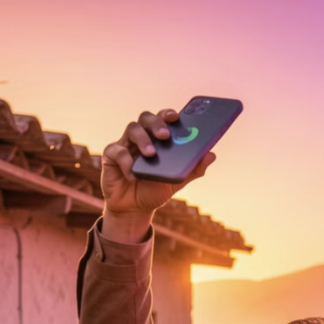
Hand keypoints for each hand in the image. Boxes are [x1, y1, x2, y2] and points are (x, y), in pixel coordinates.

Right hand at [101, 109, 215, 243]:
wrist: (134, 209)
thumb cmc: (154, 191)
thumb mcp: (176, 182)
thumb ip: (192, 169)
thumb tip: (212, 155)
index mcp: (157, 139)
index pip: (163, 119)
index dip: (168, 114)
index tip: (176, 117)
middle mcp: (141, 137)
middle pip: (146, 118)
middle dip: (156, 123)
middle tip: (165, 135)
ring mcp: (125, 145)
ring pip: (132, 129)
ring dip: (143, 139)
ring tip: (151, 154)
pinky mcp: (111, 157)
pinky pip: (117, 152)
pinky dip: (126, 161)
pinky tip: (133, 174)